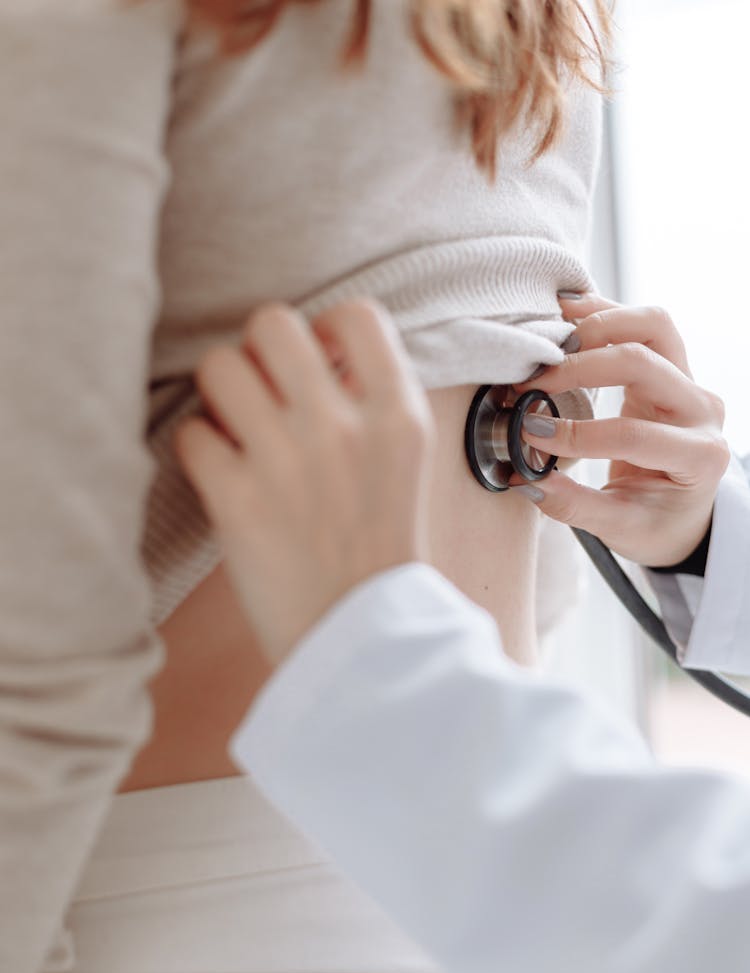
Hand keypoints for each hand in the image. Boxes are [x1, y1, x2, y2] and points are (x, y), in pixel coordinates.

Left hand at [173, 300, 434, 664]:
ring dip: (220, 392)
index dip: (326, 328)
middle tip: (263, 389)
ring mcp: (287, 462)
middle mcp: (342, 429)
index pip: (358, 314)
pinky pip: (191, 432)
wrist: (362, 640)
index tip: (317, 361)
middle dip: (259, 350)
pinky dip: (200, 448)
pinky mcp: (237, 502)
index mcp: (398, 418)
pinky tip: (221, 473)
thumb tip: (316, 352)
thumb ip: (373, 404)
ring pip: (218, 366)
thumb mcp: (404, 466)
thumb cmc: (380, 551)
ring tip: (235, 427)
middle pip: (273, 323)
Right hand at [510, 295, 730, 566]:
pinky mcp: (671, 365)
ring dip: (598, 323)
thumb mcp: (620, 528)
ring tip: (550, 338)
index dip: (578, 435)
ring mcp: (690, 381)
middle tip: (531, 385)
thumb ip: (574, 505)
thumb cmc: (655, 523)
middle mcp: (702, 410)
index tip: (532, 435)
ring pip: (654, 325)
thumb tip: (525, 479)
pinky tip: (565, 315)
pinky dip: (603, 313)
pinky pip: (644, 325)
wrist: (682, 511)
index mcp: (699, 456)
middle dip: (579, 368)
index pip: (634, 435)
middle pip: (644, 362)